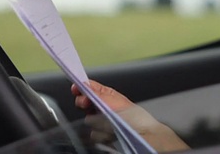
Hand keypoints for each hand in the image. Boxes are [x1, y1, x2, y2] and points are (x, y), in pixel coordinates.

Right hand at [71, 80, 189, 150]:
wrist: (144, 136)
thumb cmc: (136, 118)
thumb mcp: (115, 101)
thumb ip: (98, 93)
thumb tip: (84, 83)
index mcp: (108, 96)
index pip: (90, 88)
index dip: (82, 87)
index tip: (76, 87)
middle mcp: (104, 108)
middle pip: (85, 103)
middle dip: (85, 103)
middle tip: (87, 103)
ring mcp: (102, 122)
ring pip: (88, 120)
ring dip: (95, 121)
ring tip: (107, 122)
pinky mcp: (102, 136)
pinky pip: (93, 134)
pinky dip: (100, 134)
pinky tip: (109, 133)